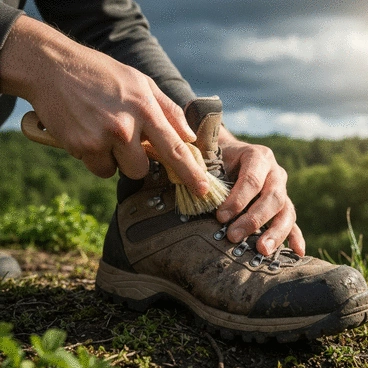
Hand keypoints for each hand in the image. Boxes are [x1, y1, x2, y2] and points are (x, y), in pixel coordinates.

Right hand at [0, 15, 208, 196]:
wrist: (52, 66)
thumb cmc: (101, 75)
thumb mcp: (140, 82)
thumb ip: (168, 110)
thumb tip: (189, 136)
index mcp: (145, 107)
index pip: (175, 147)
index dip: (191, 172)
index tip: (203, 190)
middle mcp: (126, 125)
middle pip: (141, 169)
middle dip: (134, 161)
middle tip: (121, 138)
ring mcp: (103, 137)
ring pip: (118, 170)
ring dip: (113, 159)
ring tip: (101, 131)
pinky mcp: (82, 146)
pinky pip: (98, 168)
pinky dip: (94, 157)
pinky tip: (87, 134)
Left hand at [216, 125, 304, 255]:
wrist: (230, 156)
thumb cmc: (218, 160)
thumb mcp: (213, 160)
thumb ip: (210, 176)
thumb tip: (202, 194)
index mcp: (258, 156)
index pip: (252, 180)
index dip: (238, 200)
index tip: (221, 218)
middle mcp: (275, 172)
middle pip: (273, 197)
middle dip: (253, 219)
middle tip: (233, 236)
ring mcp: (283, 189)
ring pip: (286, 211)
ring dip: (275, 232)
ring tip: (263, 250)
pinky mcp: (284, 205)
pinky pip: (292, 221)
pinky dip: (295, 236)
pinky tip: (297, 252)